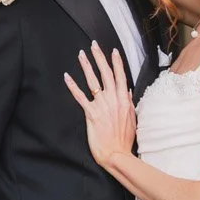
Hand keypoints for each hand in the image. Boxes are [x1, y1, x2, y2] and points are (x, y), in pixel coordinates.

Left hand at [64, 42, 136, 168]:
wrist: (117, 153)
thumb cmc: (124, 139)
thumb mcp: (132, 119)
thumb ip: (129, 103)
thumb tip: (128, 92)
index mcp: (124, 100)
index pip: (120, 76)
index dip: (116, 62)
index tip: (112, 51)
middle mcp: (113, 99)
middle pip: (105, 73)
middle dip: (99, 57)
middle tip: (94, 45)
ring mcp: (102, 105)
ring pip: (93, 81)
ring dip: (87, 66)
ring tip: (81, 55)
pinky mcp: (91, 113)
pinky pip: (80, 97)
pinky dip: (73, 86)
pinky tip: (67, 77)